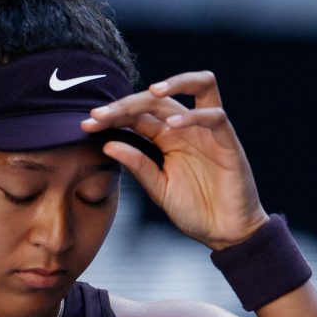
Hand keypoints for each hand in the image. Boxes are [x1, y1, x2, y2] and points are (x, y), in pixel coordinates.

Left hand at [81, 71, 269, 249]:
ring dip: (175, 82)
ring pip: (201, 85)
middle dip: (129, 101)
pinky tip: (173, 125)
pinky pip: (215, 117)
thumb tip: (108, 145)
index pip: (138, 115)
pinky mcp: (229, 142)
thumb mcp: (158, 189)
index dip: (113, 115)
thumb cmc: (194, 210)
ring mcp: (209, 132)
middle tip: (102, 114)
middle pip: (159, 97)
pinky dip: (194, 116)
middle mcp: (187, 127)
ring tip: (150, 91)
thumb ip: (138, 166)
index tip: (87, 124)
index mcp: (167, 138)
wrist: (225, 234)